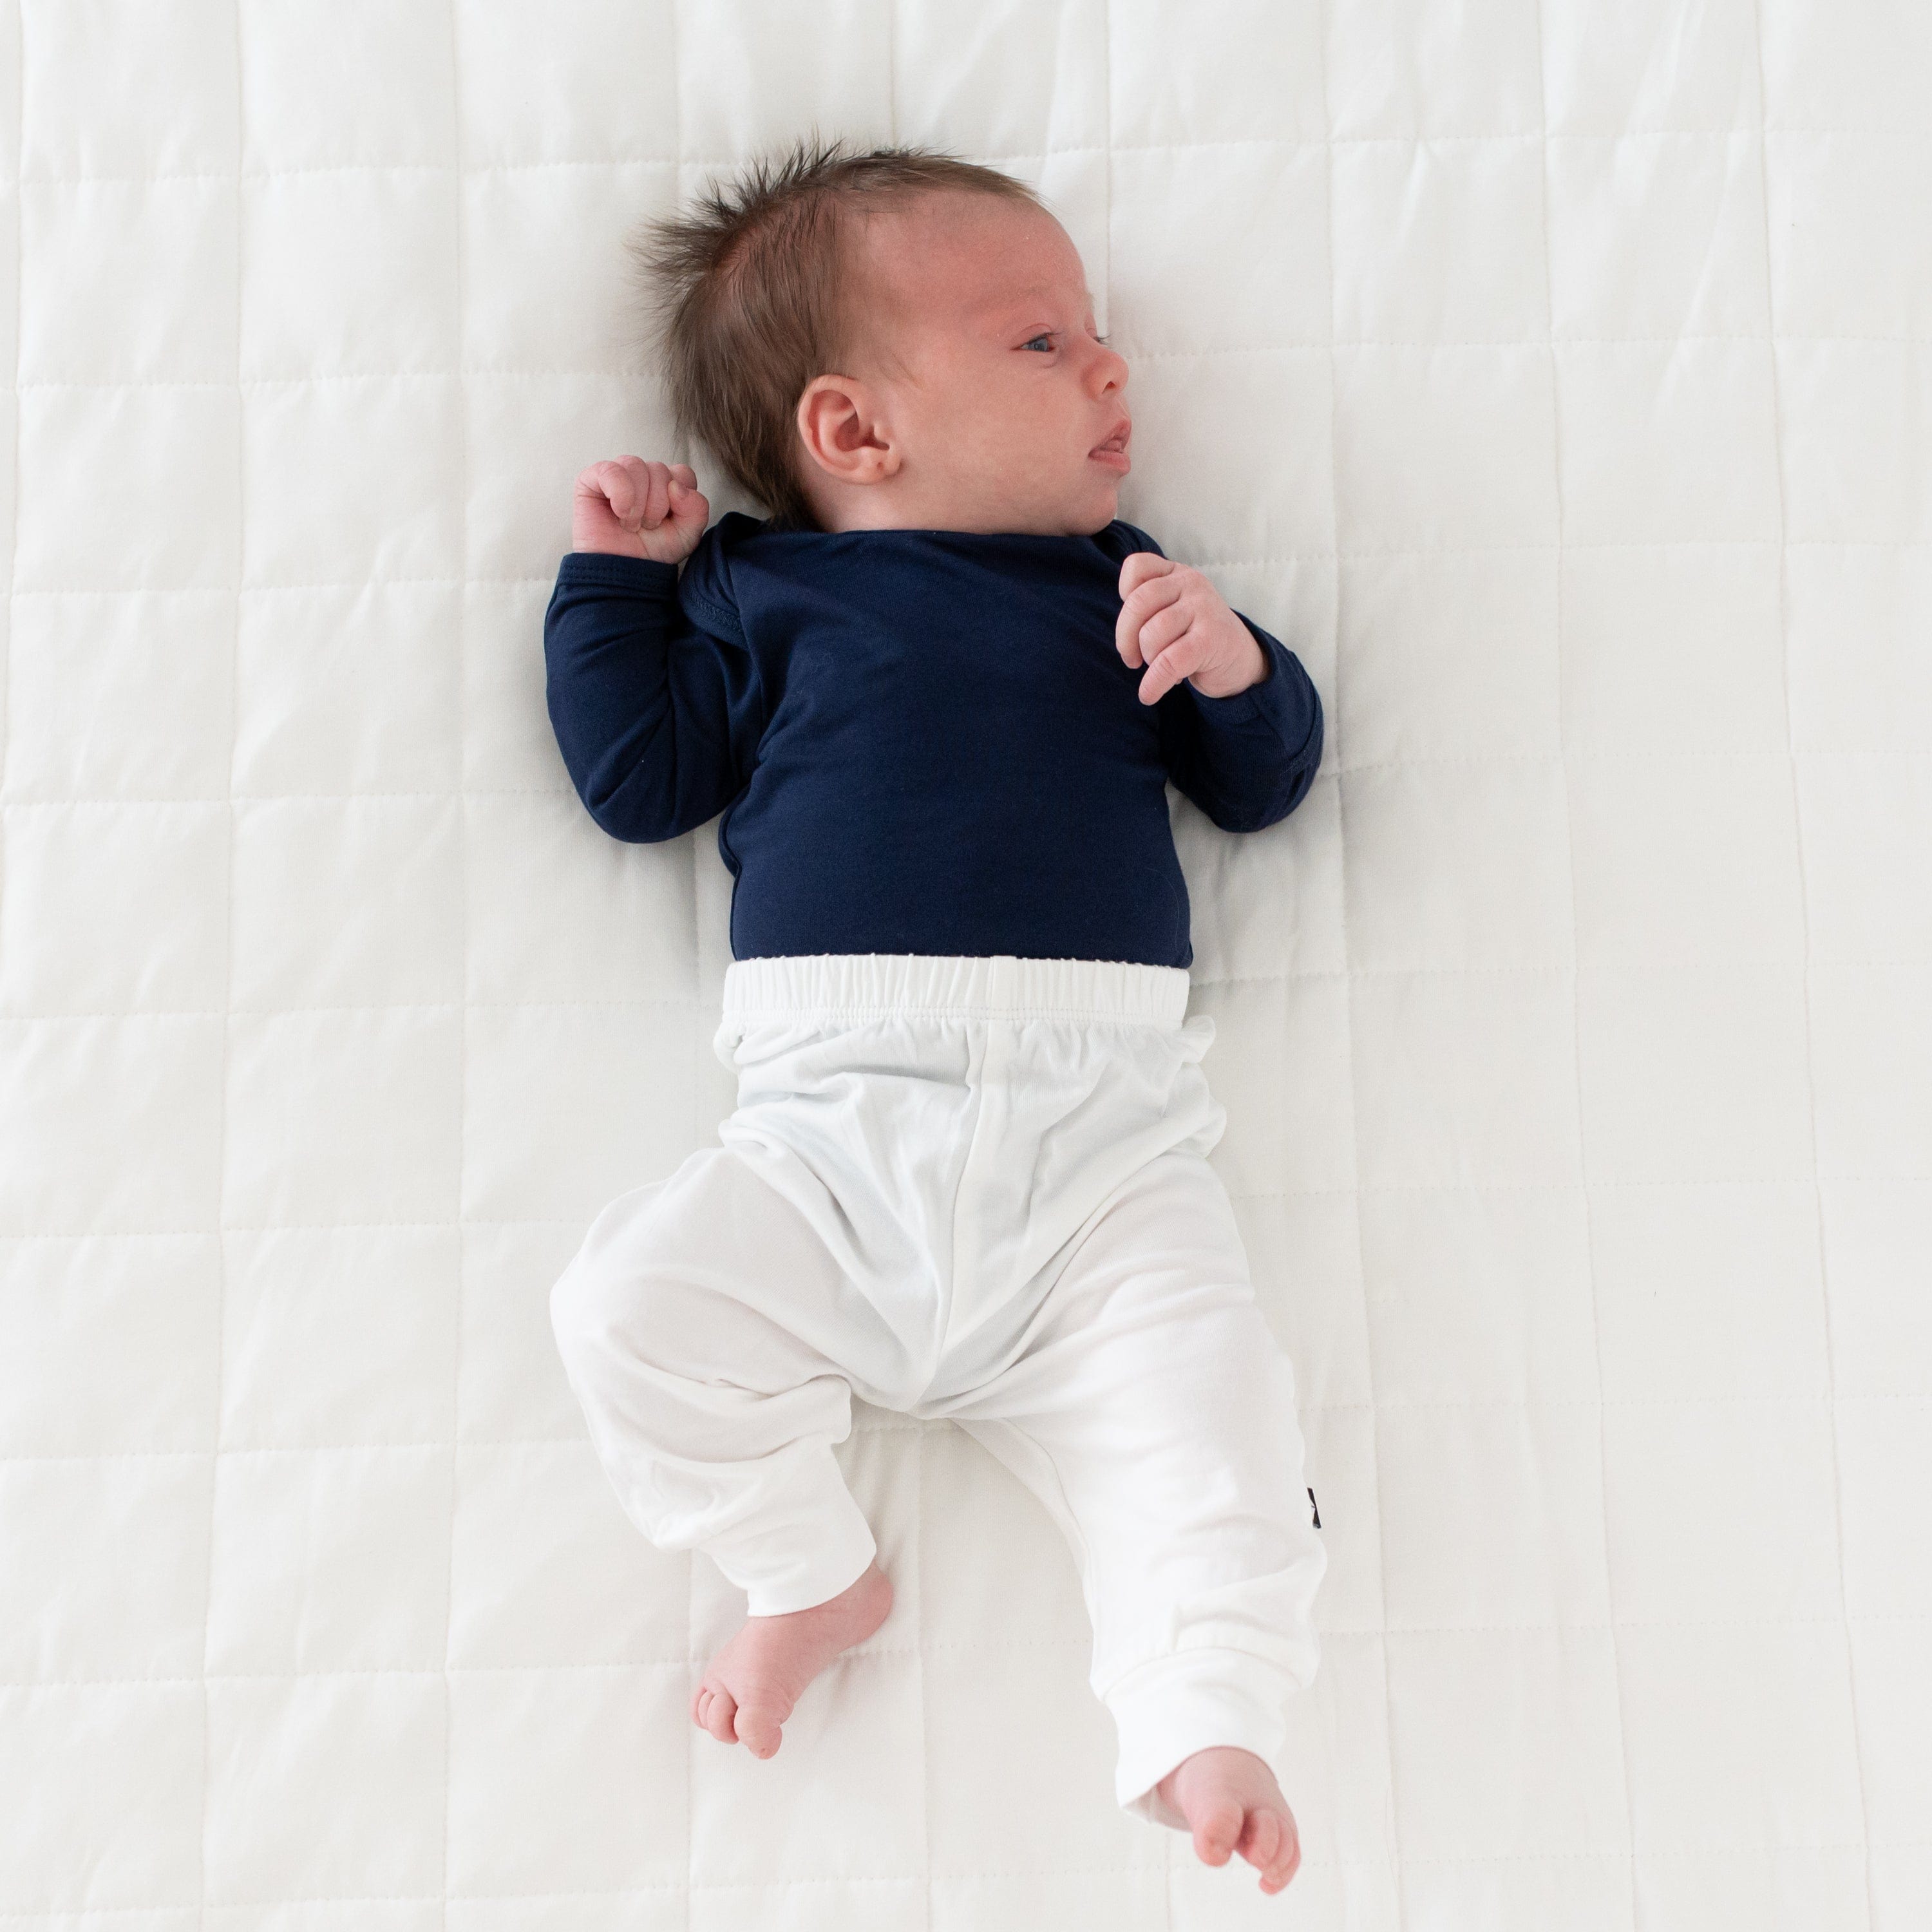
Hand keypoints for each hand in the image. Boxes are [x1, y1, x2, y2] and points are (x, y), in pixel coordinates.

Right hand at [573, 457, 709, 564]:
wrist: (622, 574)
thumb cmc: (651, 553)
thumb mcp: (687, 535)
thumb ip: (697, 508)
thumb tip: (676, 486)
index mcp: (666, 485)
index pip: (682, 473)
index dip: (681, 497)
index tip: (669, 521)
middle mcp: (643, 476)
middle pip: (659, 469)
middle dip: (657, 504)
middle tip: (647, 527)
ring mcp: (617, 475)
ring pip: (636, 466)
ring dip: (638, 502)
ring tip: (631, 524)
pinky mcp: (591, 479)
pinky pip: (610, 470)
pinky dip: (620, 493)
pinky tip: (620, 513)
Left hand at [1116, 552, 1269, 704]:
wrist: (1239, 659)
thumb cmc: (1194, 636)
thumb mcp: (1172, 611)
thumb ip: (1146, 608)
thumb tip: (1122, 636)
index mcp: (1176, 574)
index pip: (1137, 567)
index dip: (1124, 595)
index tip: (1135, 621)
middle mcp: (1190, 584)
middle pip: (1137, 603)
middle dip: (1124, 638)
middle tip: (1132, 659)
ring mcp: (1203, 609)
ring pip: (1151, 633)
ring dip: (1147, 659)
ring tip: (1159, 666)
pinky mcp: (1210, 639)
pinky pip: (1169, 662)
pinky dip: (1153, 683)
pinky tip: (1149, 694)